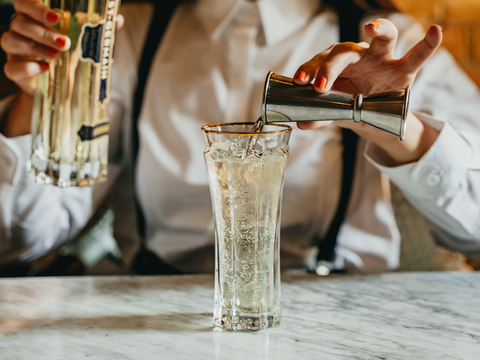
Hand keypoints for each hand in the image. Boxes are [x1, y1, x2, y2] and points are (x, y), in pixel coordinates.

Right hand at [0, 0, 123, 136]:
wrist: (62, 88)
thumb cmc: (71, 57)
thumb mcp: (85, 42)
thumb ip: (98, 29)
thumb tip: (118, 19)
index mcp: (35, 18)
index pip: (24, 3)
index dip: (35, 6)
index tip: (56, 17)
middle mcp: (21, 31)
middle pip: (19, 22)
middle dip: (42, 32)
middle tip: (66, 44)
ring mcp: (15, 51)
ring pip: (10, 41)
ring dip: (36, 48)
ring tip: (58, 56)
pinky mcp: (15, 71)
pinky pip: (11, 67)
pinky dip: (27, 68)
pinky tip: (45, 69)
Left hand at [293, 19, 442, 163]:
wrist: (376, 116)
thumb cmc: (352, 105)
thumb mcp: (336, 112)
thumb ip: (321, 116)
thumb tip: (302, 122)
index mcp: (337, 66)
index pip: (322, 62)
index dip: (310, 69)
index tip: (300, 81)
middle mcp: (358, 57)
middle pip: (344, 51)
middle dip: (330, 66)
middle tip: (320, 85)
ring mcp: (382, 60)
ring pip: (383, 39)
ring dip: (380, 30)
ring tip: (371, 28)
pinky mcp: (404, 70)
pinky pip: (417, 55)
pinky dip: (428, 44)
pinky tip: (435, 32)